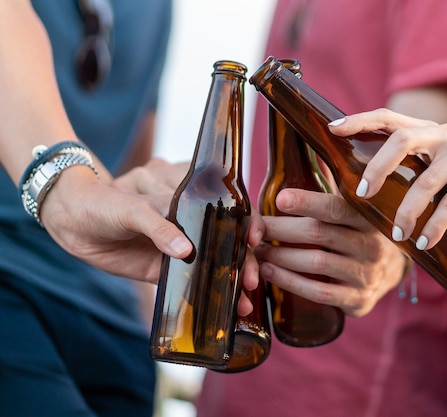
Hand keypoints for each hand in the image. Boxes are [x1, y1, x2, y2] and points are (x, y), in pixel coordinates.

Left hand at [40, 158, 262, 315]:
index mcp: (188, 192)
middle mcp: (192, 219)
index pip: (227, 204)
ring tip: (243, 299)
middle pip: (229, 236)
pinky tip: (228, 308)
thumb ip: (157, 225)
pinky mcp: (169, 269)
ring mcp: (183, 245)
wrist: (74, 224)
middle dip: (244, 258)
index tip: (254, 237)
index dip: (247, 219)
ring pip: (217, 261)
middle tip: (249, 278)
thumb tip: (186, 251)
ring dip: (234, 279)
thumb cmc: (103, 202)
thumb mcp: (130, 207)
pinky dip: (211, 295)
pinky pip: (194, 282)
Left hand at [256, 188, 408, 316]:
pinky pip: (319, 291)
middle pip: (320, 234)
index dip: (307, 202)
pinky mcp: (358, 299)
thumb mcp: (354, 208)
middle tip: (256, 229)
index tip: (279, 198)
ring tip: (257, 251)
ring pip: (317, 263)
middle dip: (282, 230)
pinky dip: (290, 282)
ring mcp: (366, 274)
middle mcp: (371, 245)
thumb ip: (333, 184)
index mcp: (368, 217)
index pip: (336, 207)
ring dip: (281, 257)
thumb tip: (312, 141)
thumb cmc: (359, 231)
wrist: (390, 271)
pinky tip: (270, 273)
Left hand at [328, 109, 446, 249]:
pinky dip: (436, 225)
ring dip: (407, 212)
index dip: (360, 120)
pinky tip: (425, 242)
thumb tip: (361, 195)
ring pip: (425, 180)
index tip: (333, 130)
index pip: (388, 118)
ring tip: (397, 237)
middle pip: (401, 141)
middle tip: (361, 195)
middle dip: (376, 168)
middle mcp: (444, 134)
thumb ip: (408, 173)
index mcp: (427, 131)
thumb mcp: (433, 174)